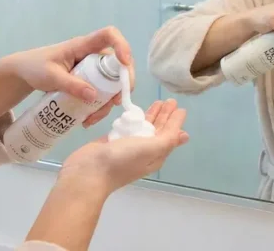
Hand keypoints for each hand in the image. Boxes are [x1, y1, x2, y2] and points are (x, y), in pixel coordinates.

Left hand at [0, 26, 135, 127]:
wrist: (24, 73)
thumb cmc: (35, 67)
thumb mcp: (51, 76)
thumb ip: (70, 84)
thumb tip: (93, 95)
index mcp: (83, 46)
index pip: (109, 35)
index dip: (122, 46)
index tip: (125, 63)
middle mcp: (92, 56)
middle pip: (118, 64)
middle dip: (121, 84)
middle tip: (115, 103)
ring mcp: (92, 70)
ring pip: (111, 83)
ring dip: (107, 102)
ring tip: (91, 119)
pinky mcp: (88, 82)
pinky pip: (101, 93)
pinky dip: (98, 107)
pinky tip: (86, 119)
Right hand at [57, 99, 188, 195]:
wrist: (88, 172)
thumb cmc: (122, 160)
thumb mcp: (150, 149)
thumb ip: (167, 139)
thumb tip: (185, 135)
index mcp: (155, 155)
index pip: (169, 135)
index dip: (175, 121)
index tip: (180, 106)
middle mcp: (143, 151)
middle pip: (158, 130)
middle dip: (164, 116)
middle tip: (170, 100)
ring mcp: (127, 146)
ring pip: (143, 127)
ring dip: (151, 115)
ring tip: (157, 102)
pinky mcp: (112, 141)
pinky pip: (127, 127)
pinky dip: (133, 118)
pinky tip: (134, 110)